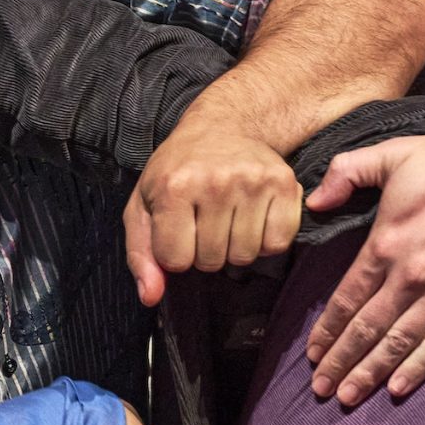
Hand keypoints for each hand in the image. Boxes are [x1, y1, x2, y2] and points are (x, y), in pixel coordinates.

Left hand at [123, 111, 303, 305]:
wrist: (221, 127)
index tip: (177, 229)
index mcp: (174, 187)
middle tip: (204, 222)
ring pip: (245, 256)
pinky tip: (252, 218)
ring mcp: (253, 181)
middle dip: (204, 252)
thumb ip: (141, 255)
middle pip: (211, 261)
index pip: (175, 260)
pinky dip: (265, 241)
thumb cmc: (177, 172)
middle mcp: (215, 182)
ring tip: (227, 219)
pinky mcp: (284, 183)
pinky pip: (278, 244)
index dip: (174, 253)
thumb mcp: (143, 206)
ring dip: (234, 247)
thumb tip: (151, 297)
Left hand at [302, 131, 424, 404]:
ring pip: (399, 343)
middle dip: (341, 362)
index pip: (347, 298)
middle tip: (320, 389)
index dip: (327, 330)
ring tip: (347, 398)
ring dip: (371, 373)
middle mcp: (412, 275)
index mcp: (387, 243)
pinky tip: (397, 389)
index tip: (311, 354)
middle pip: (367, 329)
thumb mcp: (392, 154)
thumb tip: (313, 201)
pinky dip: (418, 368)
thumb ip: (346, 172)